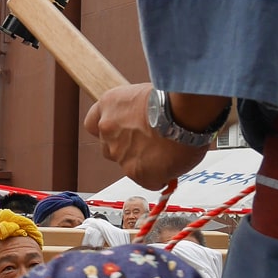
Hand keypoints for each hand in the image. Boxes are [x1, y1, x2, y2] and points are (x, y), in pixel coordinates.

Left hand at [82, 83, 206, 188]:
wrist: (185, 112)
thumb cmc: (174, 100)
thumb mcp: (145, 97)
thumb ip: (134, 114)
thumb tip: (141, 126)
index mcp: (109, 105)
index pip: (92, 123)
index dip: (107, 130)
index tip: (120, 131)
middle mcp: (108, 130)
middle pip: (109, 148)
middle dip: (127, 149)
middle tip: (151, 144)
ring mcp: (120, 153)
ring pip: (128, 166)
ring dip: (144, 163)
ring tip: (168, 152)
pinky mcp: (136, 173)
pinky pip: (148, 180)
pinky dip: (160, 176)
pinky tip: (174, 163)